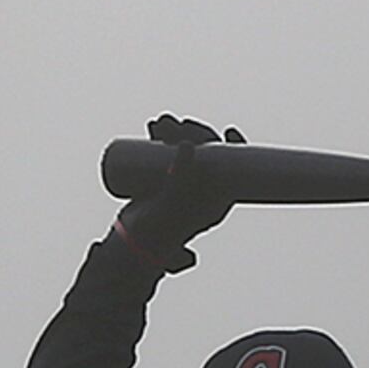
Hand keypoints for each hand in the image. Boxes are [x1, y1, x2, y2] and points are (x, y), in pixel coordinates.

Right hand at [116, 112, 242, 267]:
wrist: (132, 245)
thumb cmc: (159, 229)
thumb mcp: (174, 201)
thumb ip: (182, 175)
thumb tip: (187, 144)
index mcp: (218, 201)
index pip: (235, 170)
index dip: (236, 147)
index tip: (230, 131)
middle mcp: (203, 191)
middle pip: (208, 154)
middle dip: (196, 133)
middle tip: (181, 125)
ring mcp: (184, 184)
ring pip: (186, 151)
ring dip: (176, 130)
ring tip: (160, 122)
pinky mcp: (163, 181)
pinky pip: (167, 154)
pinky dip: (160, 137)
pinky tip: (154, 125)